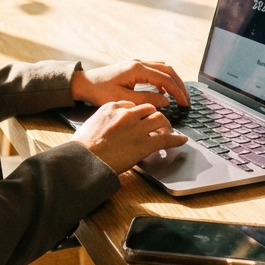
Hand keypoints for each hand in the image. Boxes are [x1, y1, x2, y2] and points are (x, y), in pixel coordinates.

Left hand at [70, 60, 189, 108]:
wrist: (84, 83)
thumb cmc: (99, 91)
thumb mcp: (124, 100)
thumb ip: (146, 100)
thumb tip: (165, 101)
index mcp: (137, 69)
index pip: (165, 79)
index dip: (177, 91)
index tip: (184, 103)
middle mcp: (139, 63)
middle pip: (168, 70)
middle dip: (179, 85)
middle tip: (186, 100)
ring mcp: (136, 64)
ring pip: (162, 68)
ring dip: (172, 81)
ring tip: (179, 96)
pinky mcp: (134, 68)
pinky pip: (154, 70)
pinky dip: (163, 80)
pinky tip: (163, 92)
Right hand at [71, 101, 187, 172]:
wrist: (84, 159)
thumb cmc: (83, 147)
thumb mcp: (91, 126)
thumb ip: (103, 122)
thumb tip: (107, 127)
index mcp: (112, 107)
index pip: (132, 105)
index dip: (138, 113)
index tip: (140, 118)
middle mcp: (127, 114)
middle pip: (149, 109)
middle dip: (154, 116)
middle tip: (157, 124)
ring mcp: (137, 128)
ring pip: (159, 119)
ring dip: (165, 125)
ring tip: (168, 131)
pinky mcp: (145, 144)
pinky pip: (166, 138)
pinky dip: (176, 139)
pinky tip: (182, 140)